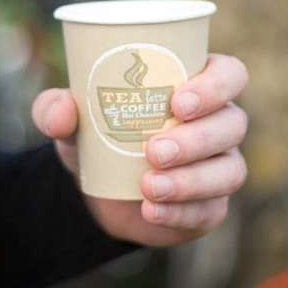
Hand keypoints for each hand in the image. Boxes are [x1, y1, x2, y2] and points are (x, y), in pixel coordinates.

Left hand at [31, 54, 248, 246]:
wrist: (97, 188)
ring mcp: (220, 166)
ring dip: (191, 181)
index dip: (216, 86)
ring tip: (147, 186)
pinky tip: (152, 211)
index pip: (230, 75)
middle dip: (197, 139)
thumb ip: (55, 107)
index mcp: (196, 85)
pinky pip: (211, 210)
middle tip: (153, 151)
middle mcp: (218, 123)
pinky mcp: (211, 206)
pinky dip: (181, 212)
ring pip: (229, 171)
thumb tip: (62, 112)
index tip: (178, 102)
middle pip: (232, 124)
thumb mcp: (72, 119)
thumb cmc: (98, 133)